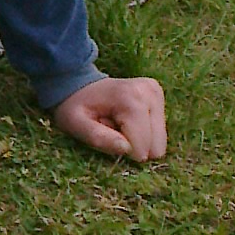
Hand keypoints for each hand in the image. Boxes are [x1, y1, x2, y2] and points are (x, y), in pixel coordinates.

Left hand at [52, 76, 166, 160]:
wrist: (79, 85)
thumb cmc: (75, 107)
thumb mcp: (75, 124)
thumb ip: (98, 138)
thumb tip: (127, 149)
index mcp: (131, 98)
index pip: (141, 148)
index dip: (122, 149)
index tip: (105, 130)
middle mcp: (149, 92)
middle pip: (155, 148)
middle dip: (132, 145)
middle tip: (111, 127)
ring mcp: (156, 93)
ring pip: (159, 145)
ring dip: (137, 140)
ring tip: (117, 123)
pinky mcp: (158, 96)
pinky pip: (159, 135)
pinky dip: (142, 133)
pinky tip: (125, 119)